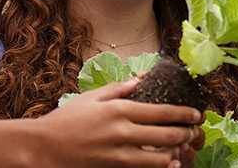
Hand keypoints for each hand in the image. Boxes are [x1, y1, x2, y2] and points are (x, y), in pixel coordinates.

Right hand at [29, 77, 200, 167]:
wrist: (41, 148)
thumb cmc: (65, 121)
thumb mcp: (91, 98)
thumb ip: (119, 89)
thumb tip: (141, 78)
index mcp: (119, 110)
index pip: (162, 112)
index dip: (184, 114)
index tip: (196, 114)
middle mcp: (122, 132)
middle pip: (166, 135)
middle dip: (185, 134)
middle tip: (193, 132)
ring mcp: (118, 154)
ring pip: (159, 157)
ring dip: (174, 153)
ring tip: (180, 149)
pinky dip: (159, 167)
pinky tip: (166, 163)